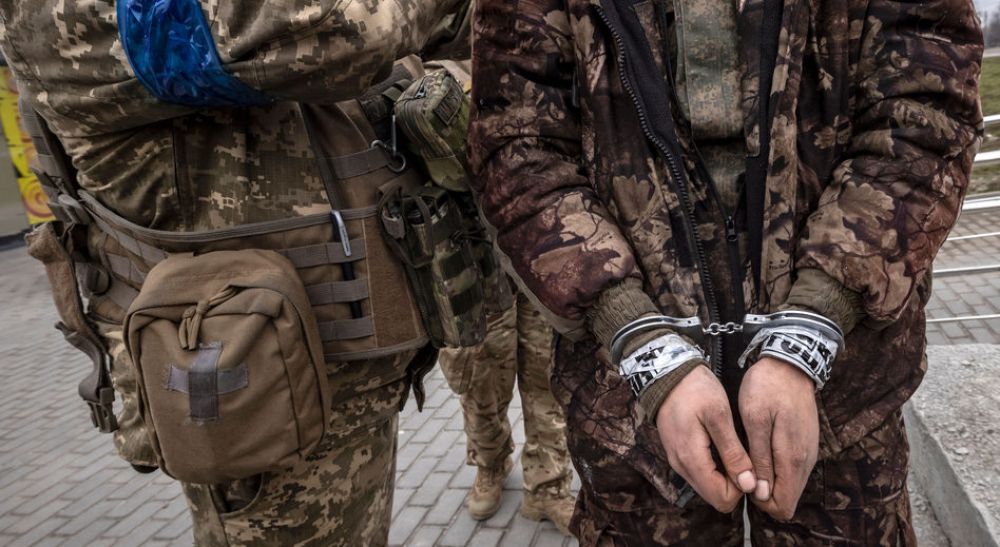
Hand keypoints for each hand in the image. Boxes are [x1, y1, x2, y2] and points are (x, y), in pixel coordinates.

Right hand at [656, 365, 756, 512]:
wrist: (668, 372)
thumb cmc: (695, 389)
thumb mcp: (719, 416)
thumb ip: (733, 453)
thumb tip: (748, 485)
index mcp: (691, 459)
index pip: (722, 499)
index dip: (742, 488)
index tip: (749, 464)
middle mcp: (681, 466)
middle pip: (714, 497)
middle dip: (734, 484)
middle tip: (744, 456)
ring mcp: (677, 460)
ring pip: (707, 486)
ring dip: (725, 476)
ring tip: (734, 448)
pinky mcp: (677, 453)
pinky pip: (700, 473)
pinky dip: (715, 468)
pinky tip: (721, 445)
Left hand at [739, 356, 819, 519]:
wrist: (789, 363)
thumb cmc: (766, 388)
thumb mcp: (755, 420)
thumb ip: (760, 458)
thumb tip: (761, 492)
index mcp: (792, 458)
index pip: (783, 505)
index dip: (760, 502)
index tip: (743, 482)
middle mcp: (806, 460)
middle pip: (787, 499)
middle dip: (763, 494)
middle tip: (742, 468)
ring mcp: (808, 452)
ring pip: (790, 484)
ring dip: (769, 481)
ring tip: (748, 457)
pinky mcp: (806, 443)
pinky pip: (792, 469)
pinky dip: (776, 469)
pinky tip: (760, 450)